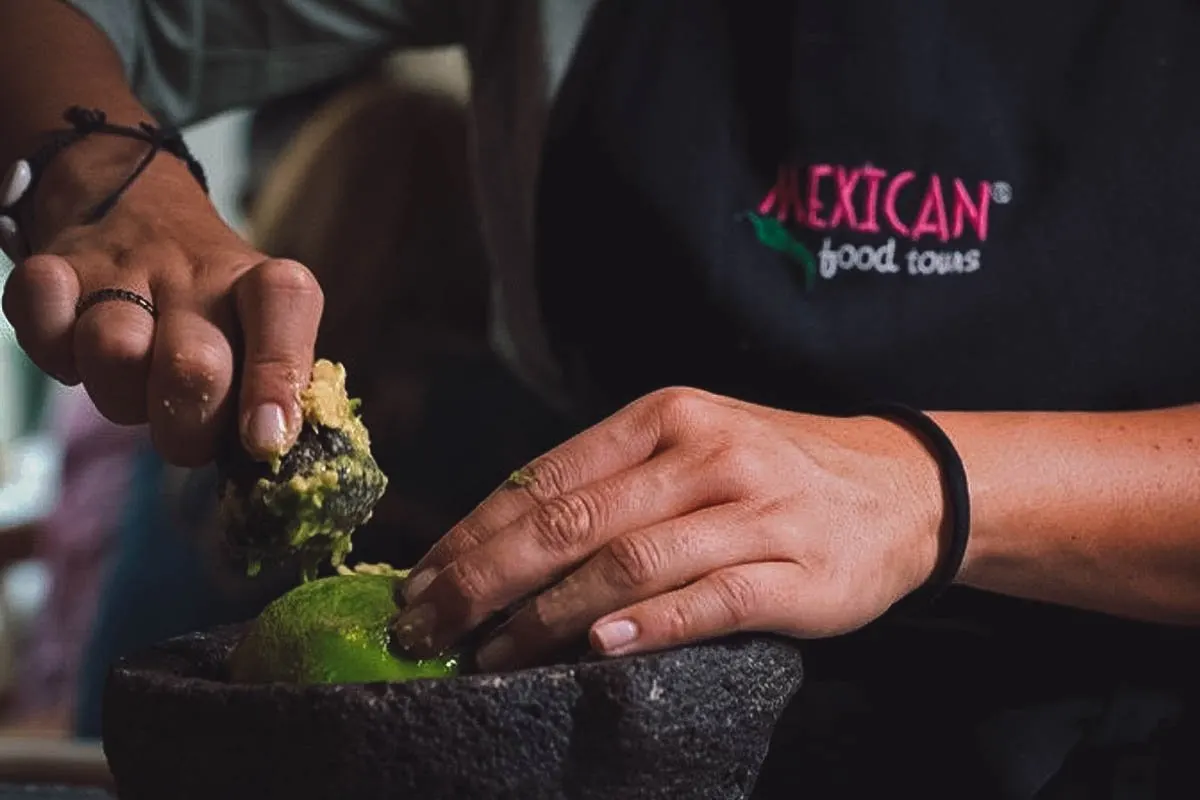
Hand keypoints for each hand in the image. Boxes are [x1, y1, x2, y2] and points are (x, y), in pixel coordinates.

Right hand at [1, 135, 323, 465]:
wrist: (136, 210)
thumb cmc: (211, 308)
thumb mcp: (257, 335)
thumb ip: (273, 388)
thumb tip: (273, 443)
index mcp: (258, 284)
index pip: (285, 304)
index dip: (277, 375)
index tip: (265, 439)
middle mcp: (196, 273)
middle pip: (193, 366)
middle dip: (188, 426)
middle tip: (187, 429)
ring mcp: (122, 267)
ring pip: (115, 353)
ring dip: (120, 394)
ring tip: (134, 382)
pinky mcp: (55, 268)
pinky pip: (43, 325)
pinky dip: (52, 352)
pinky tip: (74, 348)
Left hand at [393, 387, 946, 670]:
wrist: (900, 485)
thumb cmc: (775, 470)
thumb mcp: (692, 447)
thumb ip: (611, 482)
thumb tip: (502, 536)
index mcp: (664, 418)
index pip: (546, 477)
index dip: (474, 533)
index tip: (421, 579)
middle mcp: (703, 455)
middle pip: (571, 522)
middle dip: (483, 579)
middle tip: (426, 626)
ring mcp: (750, 513)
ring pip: (626, 565)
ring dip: (545, 618)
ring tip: (489, 655)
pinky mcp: (792, 573)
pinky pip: (706, 602)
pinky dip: (647, 628)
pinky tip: (596, 652)